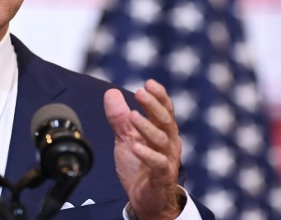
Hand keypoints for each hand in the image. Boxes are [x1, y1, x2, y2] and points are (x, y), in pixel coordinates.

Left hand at [104, 79, 182, 219]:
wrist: (145, 198)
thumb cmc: (139, 166)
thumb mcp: (125, 138)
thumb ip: (119, 117)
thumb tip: (111, 92)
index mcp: (163, 131)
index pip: (164, 110)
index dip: (159, 96)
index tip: (149, 83)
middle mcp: (169, 143)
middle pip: (165, 120)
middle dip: (154, 105)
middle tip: (141, 92)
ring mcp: (168, 160)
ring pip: (162, 140)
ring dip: (147, 127)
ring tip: (133, 116)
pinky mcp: (162, 177)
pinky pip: (158, 164)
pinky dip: (147, 154)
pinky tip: (135, 146)